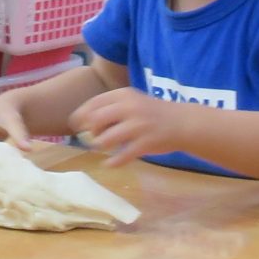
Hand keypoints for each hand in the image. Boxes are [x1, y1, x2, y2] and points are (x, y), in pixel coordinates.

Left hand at [73, 87, 195, 166]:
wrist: (183, 123)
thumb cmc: (153, 113)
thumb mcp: (133, 102)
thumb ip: (112, 108)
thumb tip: (85, 122)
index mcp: (124, 95)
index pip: (93, 103)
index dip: (81, 115)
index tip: (76, 124)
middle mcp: (129, 108)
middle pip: (95, 120)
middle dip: (90, 131)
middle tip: (93, 138)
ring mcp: (138, 126)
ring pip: (106, 140)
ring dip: (100, 146)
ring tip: (103, 149)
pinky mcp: (145, 143)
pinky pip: (122, 156)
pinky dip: (113, 162)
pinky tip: (110, 164)